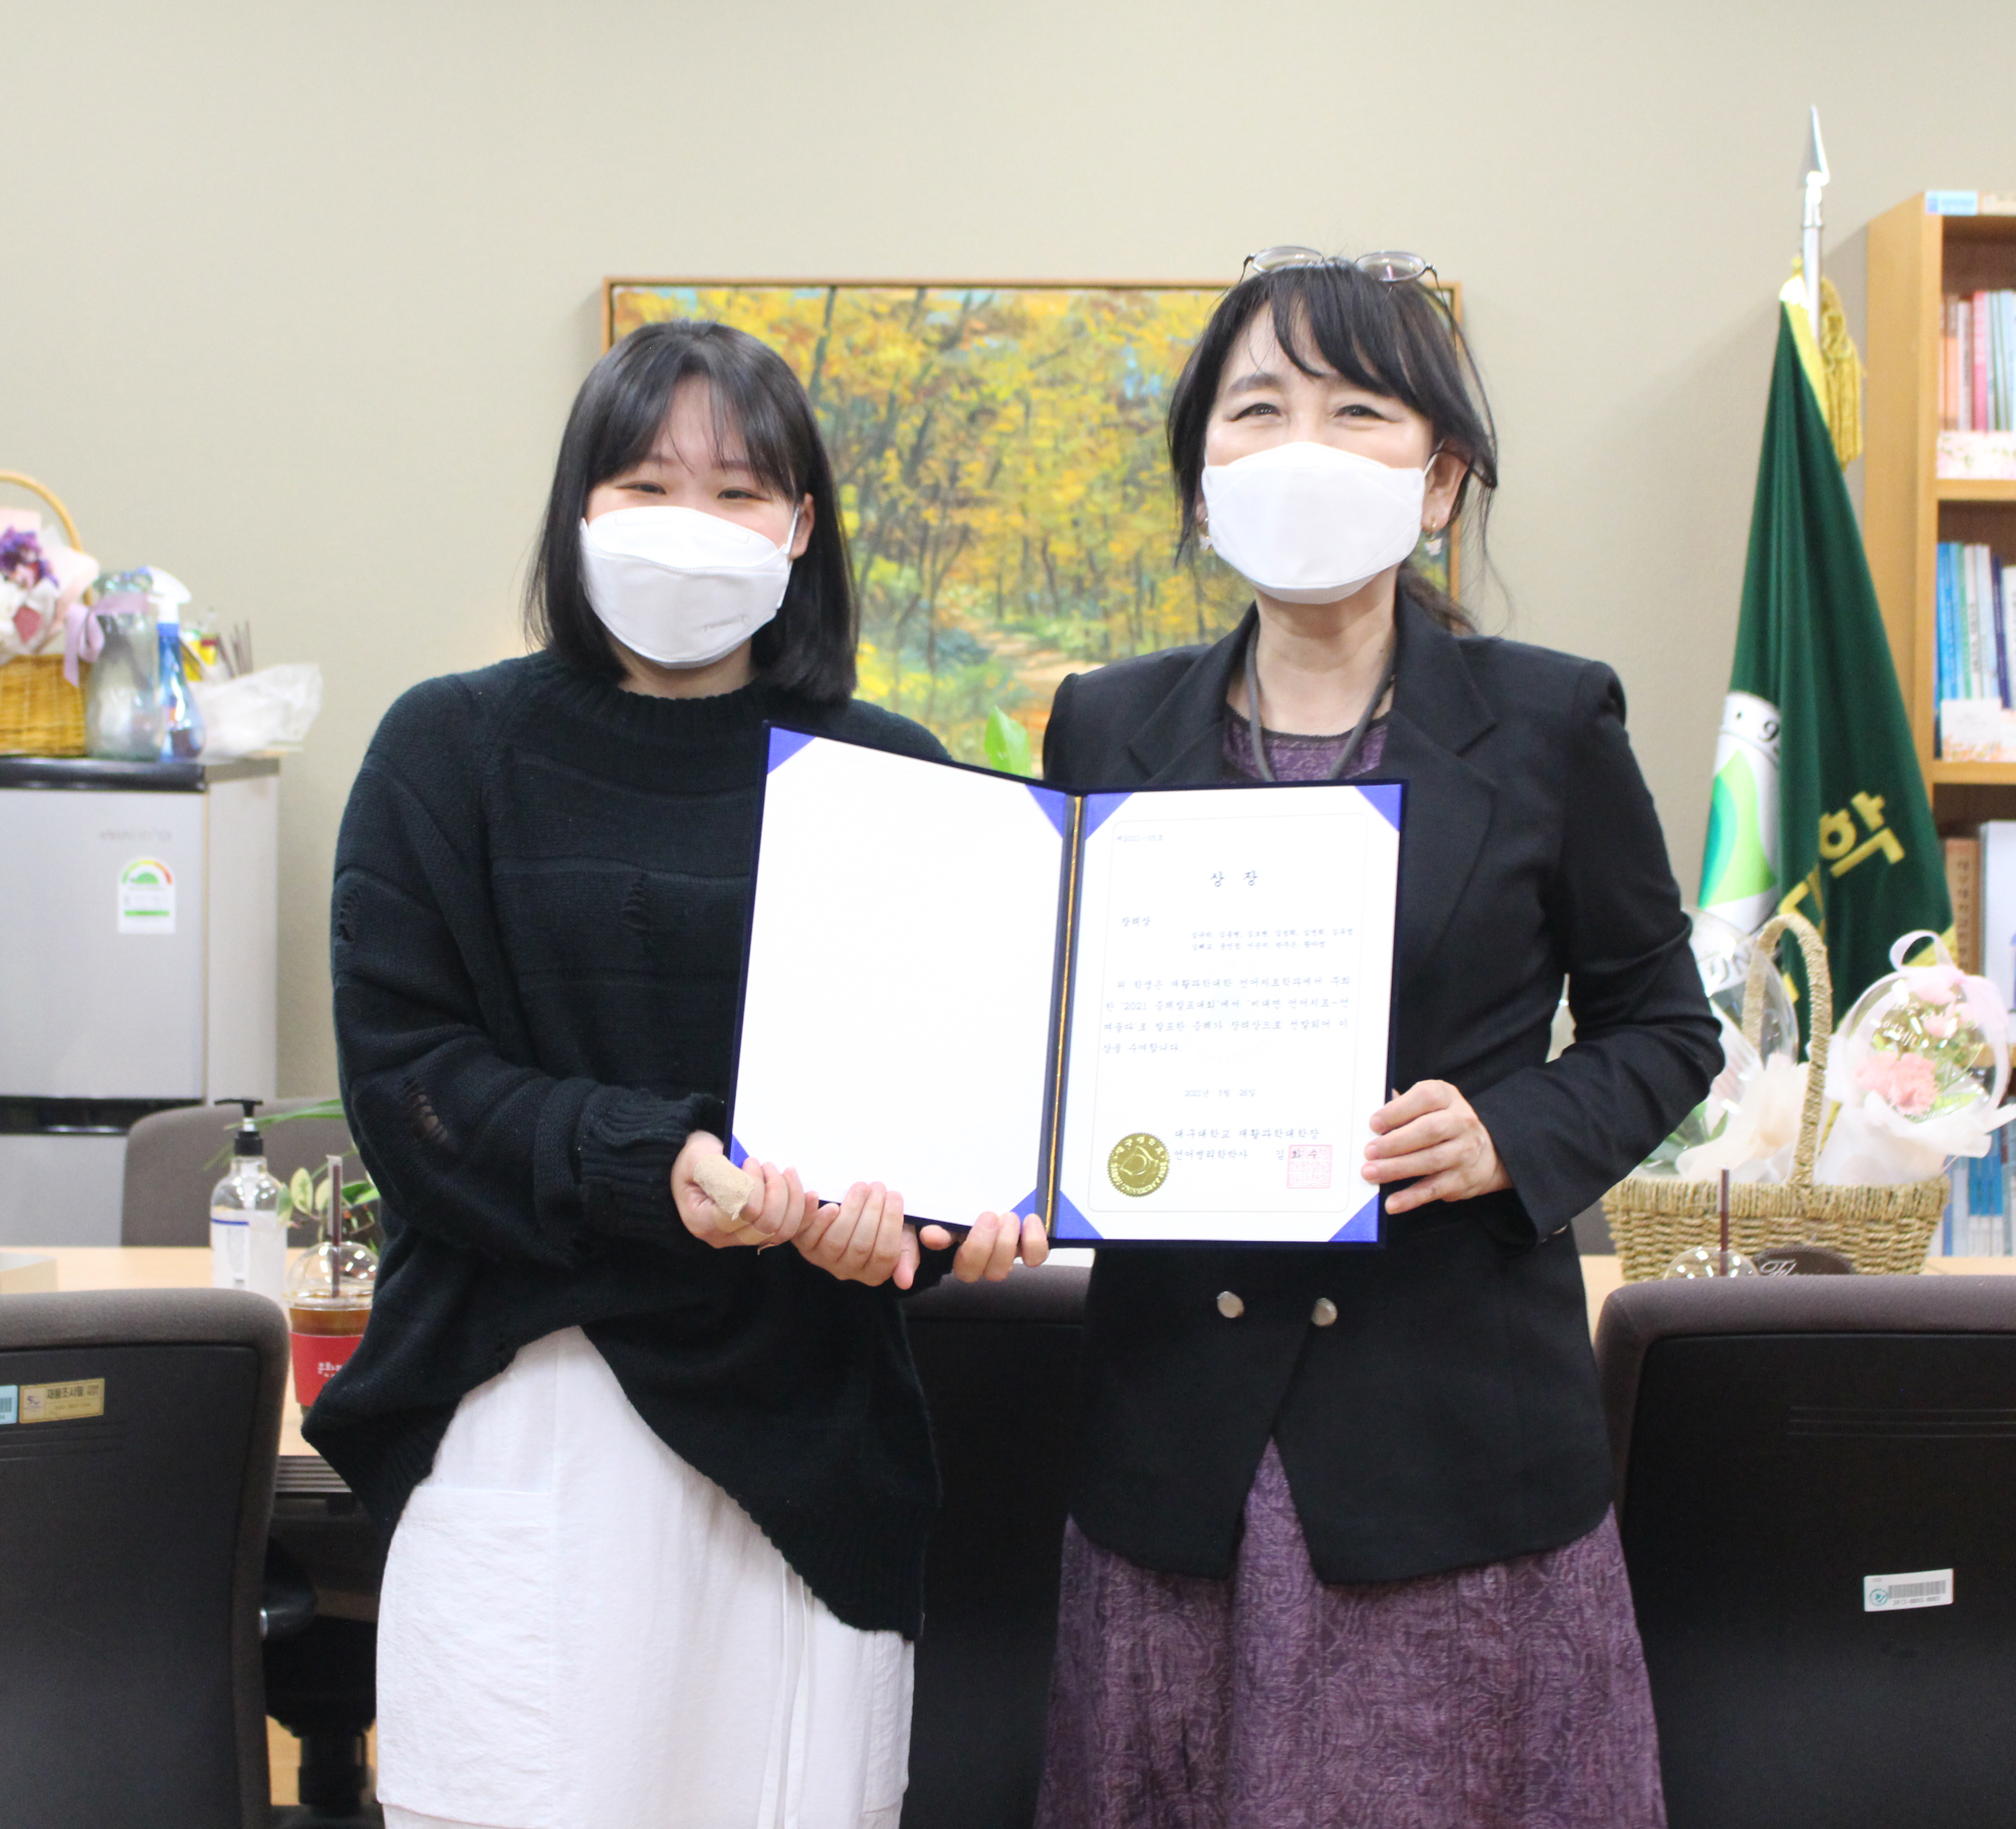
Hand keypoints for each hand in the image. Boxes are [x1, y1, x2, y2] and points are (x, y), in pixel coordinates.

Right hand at [672, 1133, 813, 1249]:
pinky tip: (810, 1193)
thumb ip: (719, 1172)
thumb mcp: (699, 1158)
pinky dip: (803, 1212)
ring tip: (785, 1173)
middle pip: (766, 1226)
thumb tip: (746, 1184)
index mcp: (703, 1220)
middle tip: (769, 1166)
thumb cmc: (695, 1160)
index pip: (743, 1211)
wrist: (697, 1168)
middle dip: (777, 1191)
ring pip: (783, 1231)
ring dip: (792, 1199)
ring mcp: (743, 1239)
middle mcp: (723, 1237)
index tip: (751, 1162)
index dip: (754, 1185)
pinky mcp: (760, 1233)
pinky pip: (790, 1231)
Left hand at [793, 1181, 911, 1286]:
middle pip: (861, 1245)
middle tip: (879, 1186)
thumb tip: (905, 1282)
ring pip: (836, 1239)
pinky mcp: (804, 1244)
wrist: (854, 1218)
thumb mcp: (902, 1241)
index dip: (891, 1222)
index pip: (886, 1253)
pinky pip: (806, 1232)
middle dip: (872, 1211)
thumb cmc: (880, 1227)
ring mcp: (823, 1259)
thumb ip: (907, 1258)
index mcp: (873, 1273)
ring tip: (861, 1187)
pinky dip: (811, 1214)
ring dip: (849, 1209)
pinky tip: (817, 1195)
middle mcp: (847, 1271)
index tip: (895, 1196)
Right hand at [919, 1210, 1050, 1283]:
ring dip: (1006, 1244)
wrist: (993, 1186)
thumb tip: (931, 1237)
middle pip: (981, 1273)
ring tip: (1009, 1217)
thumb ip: (937, 1225)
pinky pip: (1035, 1257)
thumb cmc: (964, 1203)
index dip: (962, 1252)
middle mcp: (984, 1260)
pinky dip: (1035, 1241)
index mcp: (962, 1252)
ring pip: (1003, 1269)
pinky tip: (1030, 1221)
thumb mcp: (944, 1210)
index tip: (954, 1229)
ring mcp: (1006, 1254)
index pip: (961, 1267)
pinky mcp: (1028, 1246)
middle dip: (983, 1245)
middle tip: (988, 1215)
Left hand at [1363, 1080, 1510, 1212]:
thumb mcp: (1429, 1105)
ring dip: (1397, 1168)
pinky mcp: (1463, 1179)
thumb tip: (1371, 1110)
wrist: (1488, 1151)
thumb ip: (1402, 1106)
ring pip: (1431, 1160)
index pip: (1426, 1098)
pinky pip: (1435, 1188)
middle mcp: (1461, 1121)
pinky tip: (1392, 1203)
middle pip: (1429, 1130)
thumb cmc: (1444, 1123)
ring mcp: (1465, 1151)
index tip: (1374, 1124)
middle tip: (1369, 1152)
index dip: (1398, 1110)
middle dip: (1395, 1142)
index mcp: (1447, 1097)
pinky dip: (1411, 1197)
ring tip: (1371, 1173)